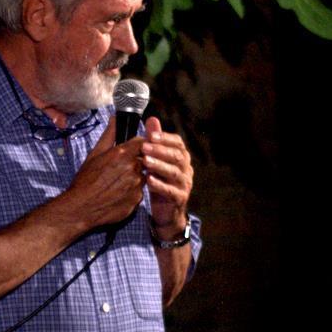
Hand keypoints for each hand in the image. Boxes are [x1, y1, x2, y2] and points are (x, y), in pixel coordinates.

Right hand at [64, 115, 145, 228]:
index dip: (139, 145)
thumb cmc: (85, 180)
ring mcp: (136, 185)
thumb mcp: (95, 154)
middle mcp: (132, 168)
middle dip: (135, 162)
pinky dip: (132, 191)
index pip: (143, 142)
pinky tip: (118, 193)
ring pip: (142, 176)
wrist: (81, 208)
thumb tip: (116, 118)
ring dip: (134, 177)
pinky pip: (139, 192)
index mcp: (122, 154)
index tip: (133, 149)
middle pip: (144, 159)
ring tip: (116, 183)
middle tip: (119, 169)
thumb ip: (110, 135)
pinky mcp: (137, 200)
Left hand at [141, 116, 193, 236]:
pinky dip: (160, 185)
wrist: (165, 212)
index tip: (150, 134)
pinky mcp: (180, 199)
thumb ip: (155, 141)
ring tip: (145, 162)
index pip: (178, 143)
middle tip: (144, 146)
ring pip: (174, 173)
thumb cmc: (159, 182)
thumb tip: (151, 119)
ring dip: (159, 166)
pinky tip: (149, 180)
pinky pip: (171, 191)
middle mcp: (186, 169)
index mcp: (182, 157)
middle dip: (161, 150)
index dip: (165, 138)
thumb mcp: (156, 160)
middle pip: (177, 156)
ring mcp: (185, 184)